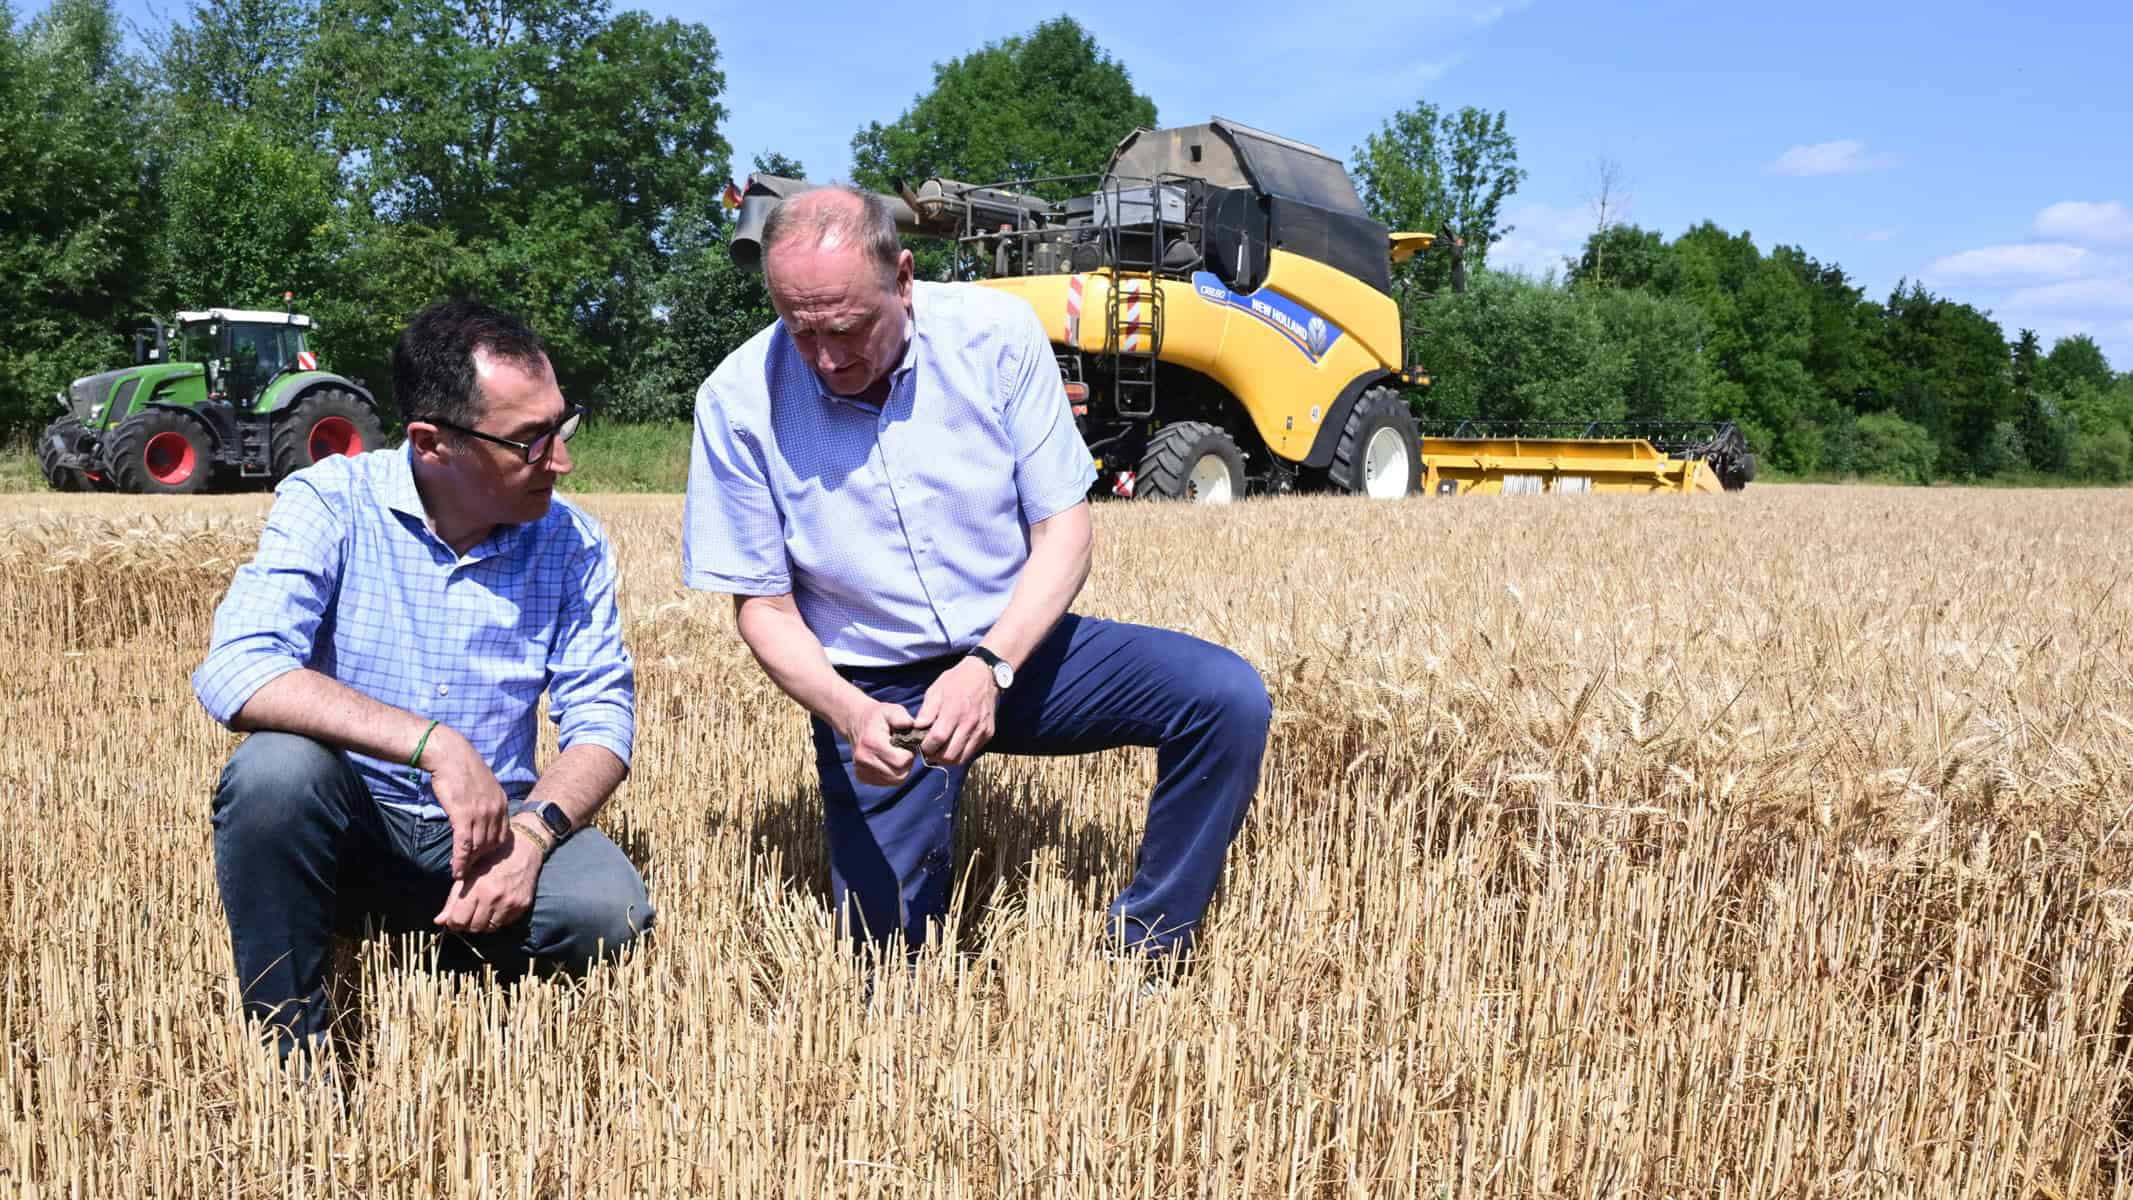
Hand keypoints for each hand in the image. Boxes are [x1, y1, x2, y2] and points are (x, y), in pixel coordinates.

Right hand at [425, 725, 508, 878]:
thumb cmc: (462, 769)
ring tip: (462, 876)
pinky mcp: (463, 815)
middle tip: (471, 872)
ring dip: (469, 864)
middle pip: (491, 845)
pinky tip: (456, 870)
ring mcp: (481, 813)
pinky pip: (464, 845)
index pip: (503, 836)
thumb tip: (481, 817)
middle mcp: (495, 810)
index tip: (484, 861)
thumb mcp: (483, 786)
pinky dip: (460, 860)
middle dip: (481, 861)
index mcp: (502, 803)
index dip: (493, 851)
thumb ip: (486, 803)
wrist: (450, 754)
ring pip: (478, 847)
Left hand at [434, 828, 542, 933]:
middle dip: (467, 924)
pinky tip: (496, 907)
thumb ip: (453, 899)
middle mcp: (494, 897)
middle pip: (473, 927)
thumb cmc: (491, 859)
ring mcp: (510, 903)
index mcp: (477, 887)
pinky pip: (504, 923)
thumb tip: (439, 921)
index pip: (458, 920)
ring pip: (489, 929)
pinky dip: (497, 919)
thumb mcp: (469, 874)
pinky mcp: (522, 905)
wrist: (523, 849)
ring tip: (482, 910)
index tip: (454, 919)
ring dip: (483, 923)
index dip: (453, 923)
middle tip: (468, 914)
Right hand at [844, 700, 918, 786]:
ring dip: (900, 769)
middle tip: (902, 750)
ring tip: (895, 754)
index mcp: (872, 743)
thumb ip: (901, 717)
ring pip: (895, 780)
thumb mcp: (891, 710)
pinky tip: (888, 761)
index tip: (906, 744)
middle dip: (906, 763)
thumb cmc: (878, 717)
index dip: (909, 754)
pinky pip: (887, 782)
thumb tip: (912, 724)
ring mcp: (861, 770)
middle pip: (899, 774)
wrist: (856, 722)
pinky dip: (892, 774)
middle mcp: (864, 760)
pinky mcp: (862, 777)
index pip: (901, 761)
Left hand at [914, 658, 998, 765]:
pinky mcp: (988, 734)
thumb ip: (926, 711)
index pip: (937, 739)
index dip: (926, 747)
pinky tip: (952, 745)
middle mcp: (970, 723)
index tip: (920, 746)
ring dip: (947, 759)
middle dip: (935, 757)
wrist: (983, 675)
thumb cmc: (955, 681)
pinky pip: (971, 752)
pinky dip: (960, 753)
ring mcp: (981, 730)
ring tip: (939, 751)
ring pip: (961, 758)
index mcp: (954, 711)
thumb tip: (917, 728)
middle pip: (950, 754)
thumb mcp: (936, 690)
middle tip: (928, 752)